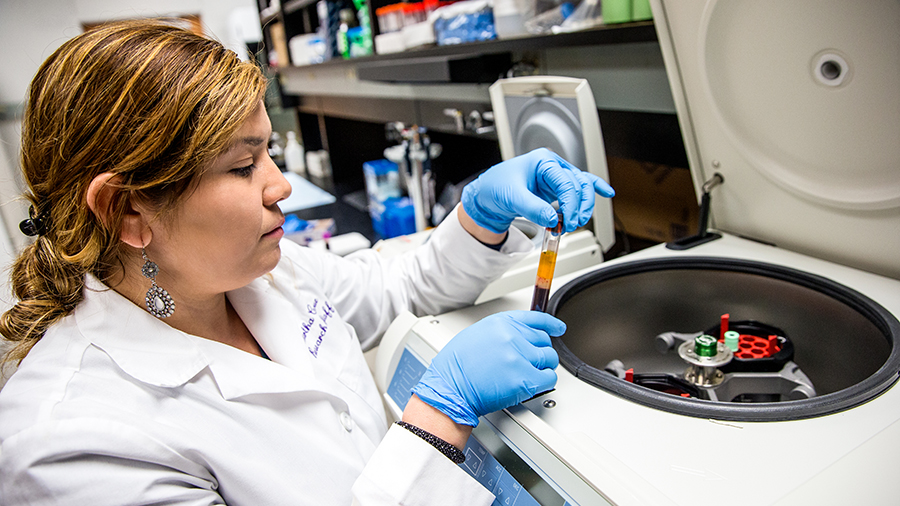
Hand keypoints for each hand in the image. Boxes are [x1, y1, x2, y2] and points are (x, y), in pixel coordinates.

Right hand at [411, 310, 563, 426]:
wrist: (450, 388)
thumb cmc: (457, 367)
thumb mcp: (478, 335)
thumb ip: (502, 333)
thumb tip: (520, 336)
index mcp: (501, 323)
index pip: (535, 318)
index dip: (550, 324)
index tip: (558, 328)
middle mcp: (512, 336)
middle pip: (544, 340)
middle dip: (540, 351)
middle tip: (529, 361)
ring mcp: (519, 357)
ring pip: (549, 359)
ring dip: (543, 366)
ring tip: (528, 373)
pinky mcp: (524, 379)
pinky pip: (549, 378)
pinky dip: (545, 381)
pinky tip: (533, 383)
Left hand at [461, 148, 614, 233]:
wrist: (487, 196)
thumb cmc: (495, 187)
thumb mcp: (512, 197)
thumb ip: (533, 208)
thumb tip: (553, 219)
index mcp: (543, 162)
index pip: (567, 182)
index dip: (571, 204)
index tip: (567, 222)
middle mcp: (553, 168)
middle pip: (580, 185)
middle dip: (579, 207)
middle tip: (572, 225)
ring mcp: (556, 179)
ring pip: (582, 189)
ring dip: (584, 206)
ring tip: (576, 222)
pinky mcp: (555, 190)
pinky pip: (578, 189)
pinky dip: (593, 191)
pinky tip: (606, 193)